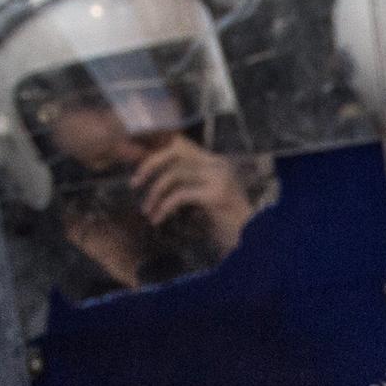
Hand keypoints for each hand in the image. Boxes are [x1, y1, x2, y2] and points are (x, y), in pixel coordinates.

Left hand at [134, 141, 255, 254]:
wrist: (251, 242)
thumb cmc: (225, 224)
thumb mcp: (204, 199)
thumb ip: (186, 185)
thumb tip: (153, 179)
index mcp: (215, 161)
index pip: (180, 143)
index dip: (156, 150)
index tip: (139, 166)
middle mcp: (218, 164)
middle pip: (175, 151)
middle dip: (150, 165)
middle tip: (134, 183)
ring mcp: (219, 178)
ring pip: (174, 174)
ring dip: (155, 193)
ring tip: (147, 211)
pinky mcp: (216, 195)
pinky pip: (180, 195)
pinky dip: (164, 207)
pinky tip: (158, 219)